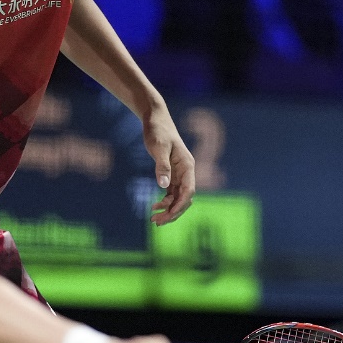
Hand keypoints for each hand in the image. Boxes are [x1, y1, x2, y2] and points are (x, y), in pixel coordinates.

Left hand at [143, 105, 195, 224]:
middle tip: (156, 222)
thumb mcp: (158, 148)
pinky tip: (154, 207)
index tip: (168, 214)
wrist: (156, 120)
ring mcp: (179, 174)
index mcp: (187, 166)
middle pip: (184, 198)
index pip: (189, 191)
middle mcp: (186, 172)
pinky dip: (165, 202)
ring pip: (178, 198)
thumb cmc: (158, 131)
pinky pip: (172, 193)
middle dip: (173, 212)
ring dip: (168, 210)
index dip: (180, 205)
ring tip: (154, 220)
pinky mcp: (171, 174)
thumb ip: (162, 166)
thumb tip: (164, 186)